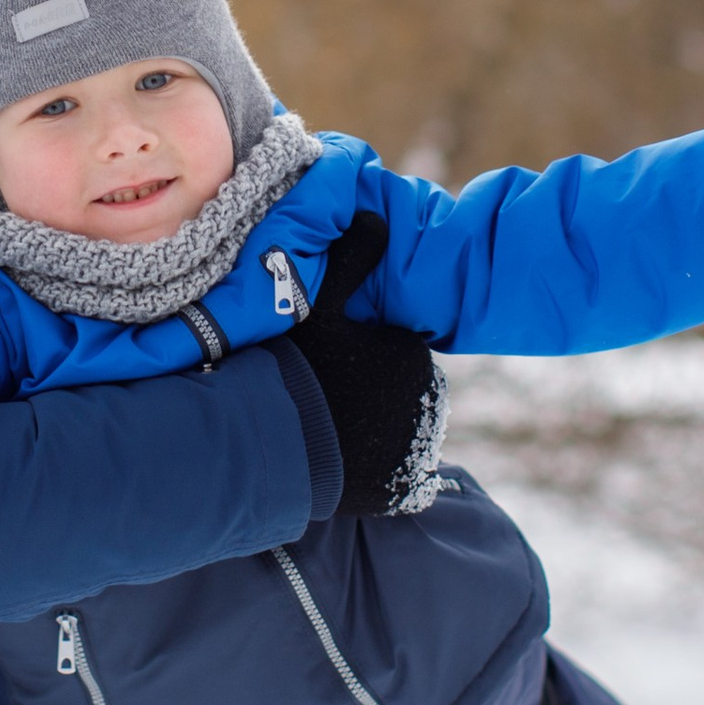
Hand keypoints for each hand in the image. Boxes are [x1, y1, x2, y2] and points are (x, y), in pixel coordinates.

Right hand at [278, 210, 447, 517]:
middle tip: (323, 400)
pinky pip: (399, 476)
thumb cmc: (294, 371)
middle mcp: (428, 399)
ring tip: (327, 434)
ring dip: (374, 430)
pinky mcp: (405, 488)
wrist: (276, 448)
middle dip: (370, 392)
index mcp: (412, 354)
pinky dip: (379, 471)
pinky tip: (345, 464)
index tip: (327, 369)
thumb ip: (349, 259)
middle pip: (397, 391)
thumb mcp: (316, 306)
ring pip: (396, 430)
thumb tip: (376, 215)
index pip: (392, 352)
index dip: (359, 358)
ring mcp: (418, 447)